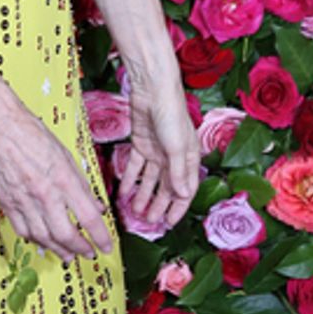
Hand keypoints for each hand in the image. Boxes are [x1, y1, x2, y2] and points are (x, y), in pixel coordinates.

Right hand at [0, 95, 114, 260]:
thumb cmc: (30, 133)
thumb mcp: (66, 155)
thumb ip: (81, 184)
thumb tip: (95, 206)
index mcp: (63, 179)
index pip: (89, 217)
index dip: (101, 236)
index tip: (107, 246)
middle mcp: (44, 193)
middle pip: (66, 235)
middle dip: (80, 249)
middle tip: (88, 254)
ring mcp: (23, 201)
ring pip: (44, 238)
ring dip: (59, 250)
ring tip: (68, 255)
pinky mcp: (7, 203)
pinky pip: (23, 230)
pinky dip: (35, 240)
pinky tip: (43, 242)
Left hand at [118, 81, 200, 230]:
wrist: (153, 90)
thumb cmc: (172, 115)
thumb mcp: (177, 147)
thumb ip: (178, 173)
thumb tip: (182, 195)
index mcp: (189, 158)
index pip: (185, 190)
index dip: (178, 207)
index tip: (169, 223)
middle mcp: (174, 157)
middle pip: (166, 187)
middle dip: (158, 205)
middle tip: (148, 221)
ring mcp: (157, 150)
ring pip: (150, 180)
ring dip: (143, 195)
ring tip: (135, 211)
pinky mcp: (141, 143)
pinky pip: (135, 167)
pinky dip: (130, 180)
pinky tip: (123, 192)